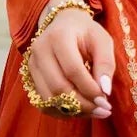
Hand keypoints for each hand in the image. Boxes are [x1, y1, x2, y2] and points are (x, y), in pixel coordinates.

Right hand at [26, 0, 114, 118]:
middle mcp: (40, 50)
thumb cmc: (86, 33)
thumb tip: (104, 91)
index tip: (106, 101)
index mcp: (59, 37)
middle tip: (103, 111)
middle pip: (58, 86)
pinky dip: (62, 111)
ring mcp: (32, 64)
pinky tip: (79, 111)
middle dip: (83, 104)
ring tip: (94, 112)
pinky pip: (43, 102)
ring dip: (73, 111)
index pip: (72, 70)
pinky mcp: (30, 77)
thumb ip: (106, 63)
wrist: (63, 23)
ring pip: (49, 98)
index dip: (89, 89)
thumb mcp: (102, 41)